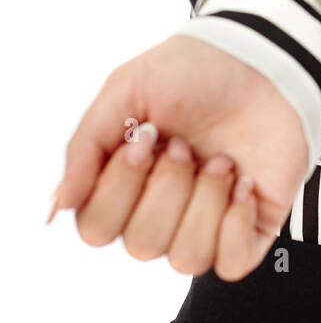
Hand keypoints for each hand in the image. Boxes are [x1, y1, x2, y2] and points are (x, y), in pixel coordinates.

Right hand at [48, 35, 309, 280]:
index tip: (145, 137)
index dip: (119, 189)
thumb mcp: (126, 91)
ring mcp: (206, 222)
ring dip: (203, 203)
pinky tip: (245, 182)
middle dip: (167, 189)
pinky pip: (233, 264)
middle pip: (141, 246)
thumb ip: (84, 149)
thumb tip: (57, 206)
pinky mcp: (250, 226)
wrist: (261, 59)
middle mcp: (161, 210)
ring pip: (186, 260)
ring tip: (220, 161)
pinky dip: (237, 223)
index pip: (96, 228)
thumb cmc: (191, 72)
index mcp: (124, 184)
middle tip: (184, 144)